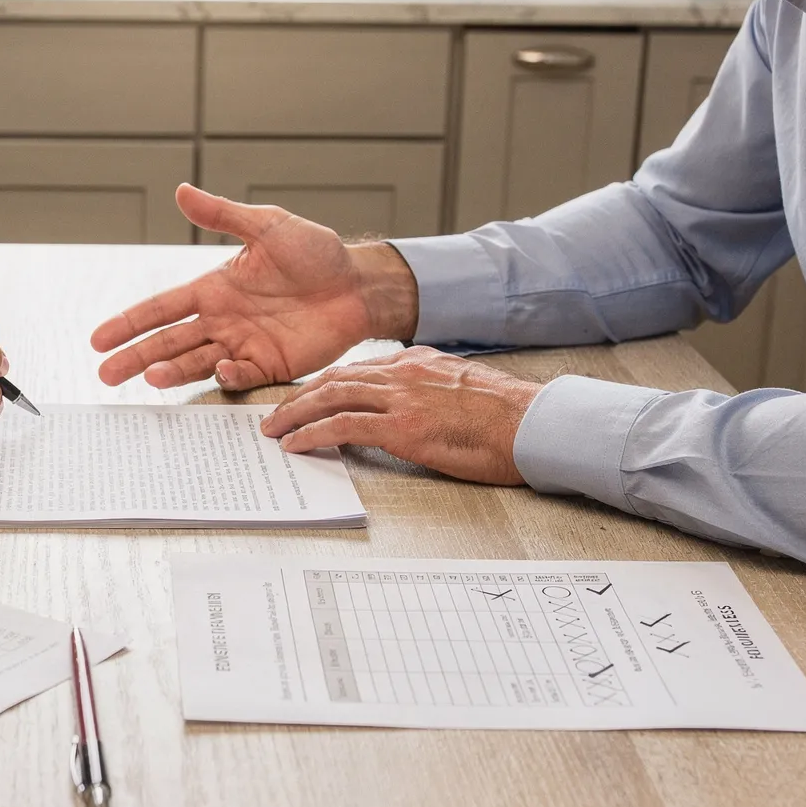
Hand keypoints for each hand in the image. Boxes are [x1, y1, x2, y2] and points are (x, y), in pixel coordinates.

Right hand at [93, 184, 420, 389]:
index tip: (99, 339)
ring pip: (196, 362)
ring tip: (148, 380)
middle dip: (135, 357)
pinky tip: (217, 372)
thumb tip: (182, 190)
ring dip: (172, 372)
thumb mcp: (267, 226)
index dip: (129, 322)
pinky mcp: (271, 366)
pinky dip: (227, 376)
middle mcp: (223, 320)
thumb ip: (223, 215)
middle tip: (105, 375)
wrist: (358, 284)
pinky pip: (241, 376)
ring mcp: (244, 345)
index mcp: (215, 288)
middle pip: (169, 342)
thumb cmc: (316, 252)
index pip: (161, 308)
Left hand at [260, 347, 540, 485]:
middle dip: (300, 396)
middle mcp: (403, 373)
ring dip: (295, 414)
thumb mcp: (463, 389)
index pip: (359, 370)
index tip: (307, 397)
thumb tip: (414, 408)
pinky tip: (296, 443)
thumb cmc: (507, 417)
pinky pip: (342, 425)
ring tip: (274, 429)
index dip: (326, 384)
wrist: (531, 424)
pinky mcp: (401, 426)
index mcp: (417, 363)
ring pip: (330, 397)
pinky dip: (312, 433)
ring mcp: (400, 397)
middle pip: (335, 378)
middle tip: (275, 413)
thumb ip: (431, 391)